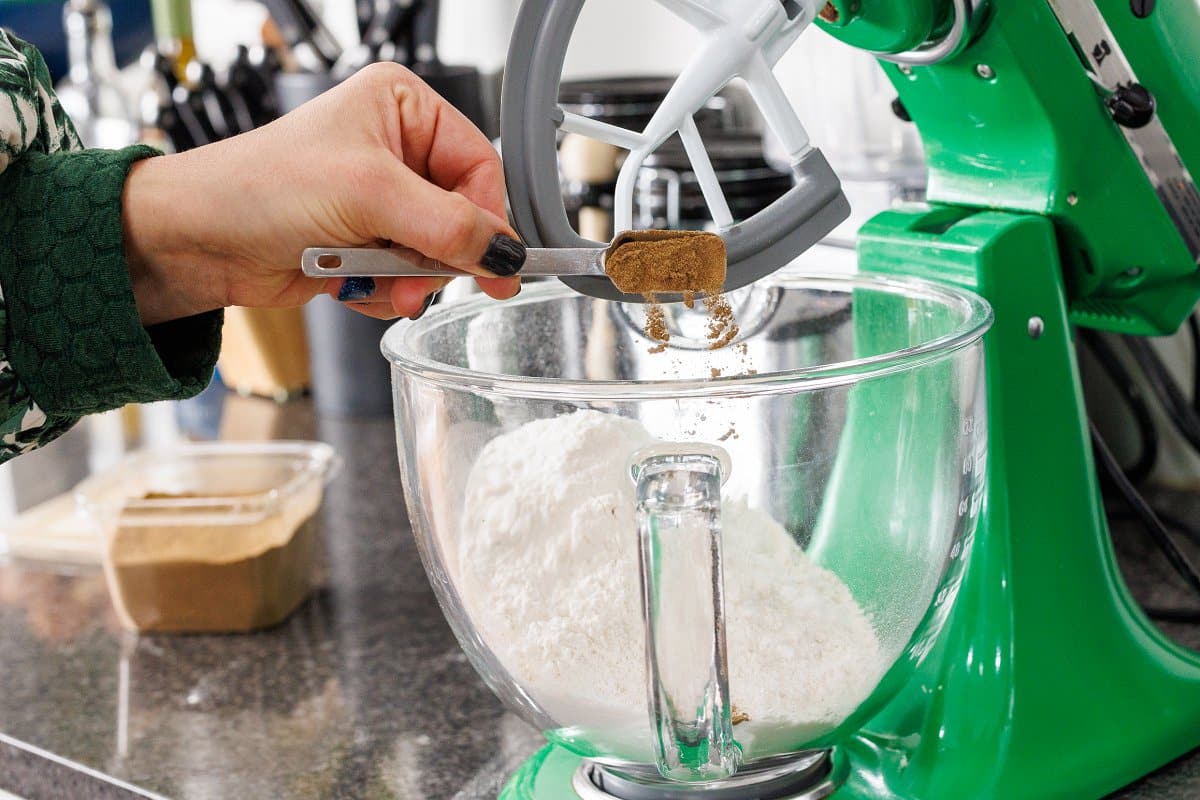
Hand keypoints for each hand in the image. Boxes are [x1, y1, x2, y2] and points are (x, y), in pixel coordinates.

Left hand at [122, 62, 523, 325]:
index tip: (495, 262)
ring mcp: (382, 200)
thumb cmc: (258, 188)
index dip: (487, 217)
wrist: (197, 240)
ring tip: (374, 280)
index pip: (480, 165)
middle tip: (418, 279)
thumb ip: (447, 225)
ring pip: (438, 254)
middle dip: (439, 256)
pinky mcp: (368, 244)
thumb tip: (506, 251)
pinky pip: (409, 278)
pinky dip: (385, 290)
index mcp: (403, 108)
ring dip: (409, 279)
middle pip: (463, 216)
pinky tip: (349, 282)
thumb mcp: (367, 195)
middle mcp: (397, 150)